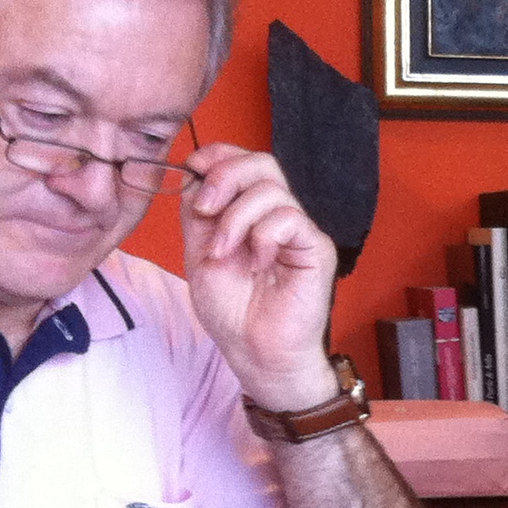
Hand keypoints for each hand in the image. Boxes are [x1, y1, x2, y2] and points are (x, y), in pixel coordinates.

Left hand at [178, 144, 336, 409]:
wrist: (254, 351)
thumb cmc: (232, 311)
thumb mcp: (199, 252)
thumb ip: (198, 214)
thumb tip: (192, 174)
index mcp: (250, 213)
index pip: (243, 162)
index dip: (219, 156)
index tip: (193, 169)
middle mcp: (277, 215)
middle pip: (263, 163)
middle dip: (225, 177)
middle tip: (205, 209)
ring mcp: (298, 230)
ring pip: (271, 190)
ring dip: (235, 218)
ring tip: (224, 252)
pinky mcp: (315, 247)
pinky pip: (289, 219)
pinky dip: (262, 237)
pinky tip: (257, 263)